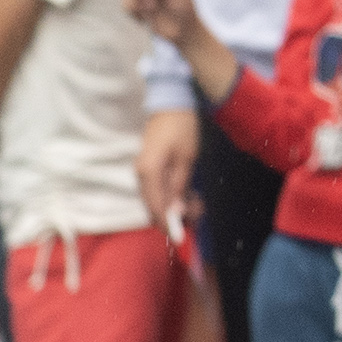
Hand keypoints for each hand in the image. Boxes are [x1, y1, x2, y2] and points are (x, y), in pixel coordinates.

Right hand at [135, 107, 199, 227]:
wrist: (170, 103)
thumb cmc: (181, 128)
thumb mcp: (186, 159)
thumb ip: (179, 187)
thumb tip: (175, 212)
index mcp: (148, 172)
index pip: (156, 207)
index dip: (168, 225)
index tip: (181, 238)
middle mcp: (141, 175)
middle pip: (155, 207)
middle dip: (177, 216)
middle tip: (199, 212)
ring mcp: (143, 172)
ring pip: (158, 200)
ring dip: (177, 206)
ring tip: (198, 202)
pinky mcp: (149, 169)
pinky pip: (159, 190)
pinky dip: (173, 196)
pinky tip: (189, 193)